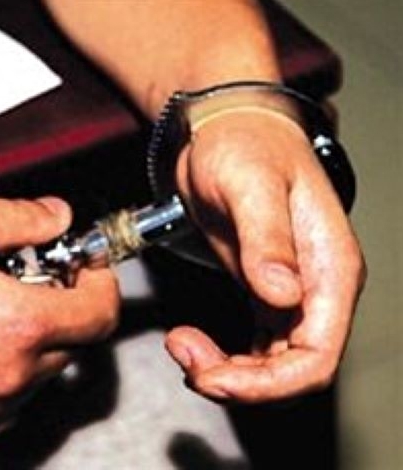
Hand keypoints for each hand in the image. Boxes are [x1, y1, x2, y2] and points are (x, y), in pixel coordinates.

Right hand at [0, 196, 118, 446]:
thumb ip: (22, 220)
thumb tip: (58, 217)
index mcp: (15, 324)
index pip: (99, 314)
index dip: (100, 284)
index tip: (84, 270)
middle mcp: (4, 379)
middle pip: (70, 346)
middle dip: (56, 309)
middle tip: (17, 278)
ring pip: (33, 378)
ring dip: (23, 344)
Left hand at [165, 110, 365, 402]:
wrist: (224, 128)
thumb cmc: (243, 144)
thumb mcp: (251, 184)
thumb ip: (267, 238)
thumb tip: (284, 294)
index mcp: (329, 269)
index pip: (318, 355)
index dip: (270, 383)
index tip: (216, 377)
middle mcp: (317, 288)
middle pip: (295, 370)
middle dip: (242, 382)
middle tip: (188, 363)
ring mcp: (292, 293)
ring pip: (274, 364)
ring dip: (230, 373)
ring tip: (183, 348)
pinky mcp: (264, 290)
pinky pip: (256, 347)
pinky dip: (226, 358)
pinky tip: (194, 345)